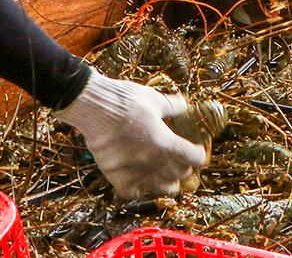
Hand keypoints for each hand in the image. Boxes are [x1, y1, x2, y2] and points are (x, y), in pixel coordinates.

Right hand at [54, 71, 207, 198]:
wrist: (93, 106)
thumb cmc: (124, 99)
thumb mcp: (154, 98)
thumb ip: (173, 106)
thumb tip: (185, 106)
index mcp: (164, 141)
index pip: (193, 158)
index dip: (198, 155)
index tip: (198, 151)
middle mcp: (151, 160)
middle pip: (179, 175)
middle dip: (184, 168)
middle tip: (184, 162)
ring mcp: (133, 171)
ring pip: (160, 189)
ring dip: (168, 183)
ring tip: (168, 177)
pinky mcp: (115, 175)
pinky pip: (134, 193)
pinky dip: (141, 190)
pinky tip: (142, 182)